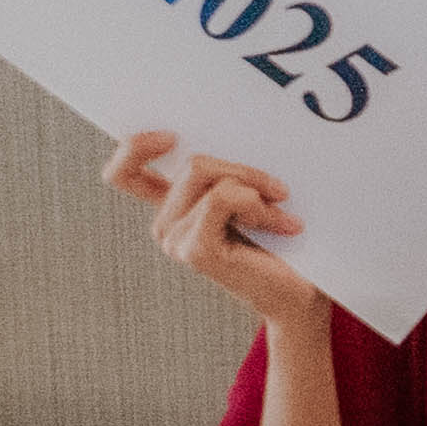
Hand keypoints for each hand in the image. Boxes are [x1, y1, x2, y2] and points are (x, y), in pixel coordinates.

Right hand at [106, 127, 327, 330]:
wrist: (300, 294)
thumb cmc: (281, 245)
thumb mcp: (252, 197)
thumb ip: (229, 173)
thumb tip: (228, 131)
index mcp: (174, 207)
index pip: (125, 172)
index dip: (135, 147)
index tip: (172, 136)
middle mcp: (167, 223)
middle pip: (192, 163)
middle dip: (242, 168)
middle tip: (280, 189)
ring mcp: (176, 239)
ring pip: (205, 175)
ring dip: (255, 187)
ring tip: (283, 212)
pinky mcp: (195, 250)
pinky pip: (222, 199)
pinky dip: (258, 205)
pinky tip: (284, 225)